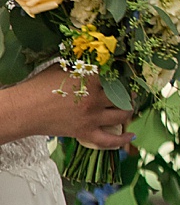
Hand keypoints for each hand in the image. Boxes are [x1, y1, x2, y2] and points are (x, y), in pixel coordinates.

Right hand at [18, 68, 132, 149]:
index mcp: (90, 79)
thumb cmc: (39, 86)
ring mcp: (91, 117)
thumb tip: (98, 64)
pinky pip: (109, 140)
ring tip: (128, 107)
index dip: (124, 75)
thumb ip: (82, 68)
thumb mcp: (62, 69)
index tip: (126, 75)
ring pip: (122, 115)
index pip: (117, 76)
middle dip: (129, 94)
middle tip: (129, 92)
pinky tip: (132, 134)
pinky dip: (122, 139)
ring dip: (128, 111)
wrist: (23, 109)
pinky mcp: (85, 133)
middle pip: (124, 96)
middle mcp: (95, 98)